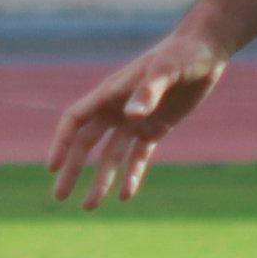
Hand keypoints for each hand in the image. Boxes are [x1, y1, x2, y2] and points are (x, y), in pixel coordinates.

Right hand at [48, 23, 227, 209]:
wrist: (204, 51)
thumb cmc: (182, 54)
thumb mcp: (167, 69)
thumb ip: (149, 91)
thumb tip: (131, 116)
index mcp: (111, 92)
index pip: (76, 119)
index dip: (62, 142)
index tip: (52, 166)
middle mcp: (117, 109)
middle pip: (86, 143)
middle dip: (72, 169)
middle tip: (59, 196)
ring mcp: (135, 120)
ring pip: (110, 156)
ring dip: (100, 180)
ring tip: (90, 206)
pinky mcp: (155, 128)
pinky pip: (138, 156)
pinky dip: (132, 175)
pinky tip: (126, 195)